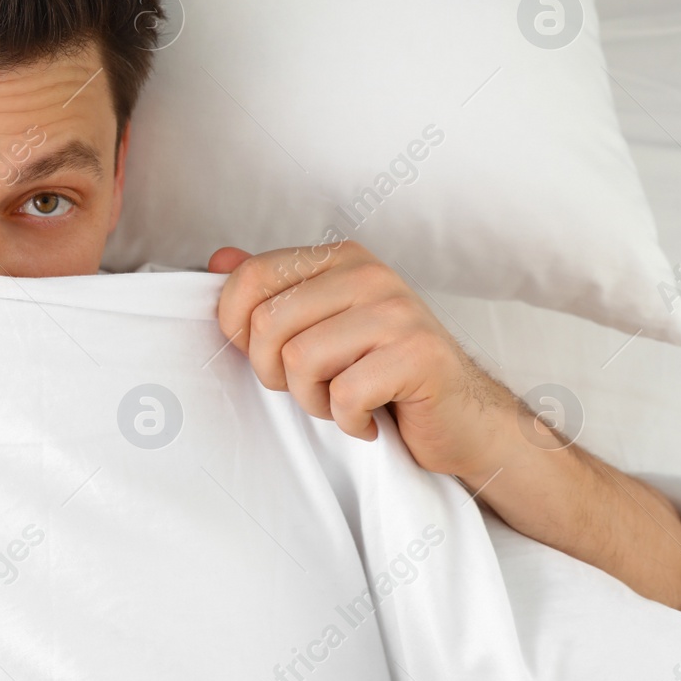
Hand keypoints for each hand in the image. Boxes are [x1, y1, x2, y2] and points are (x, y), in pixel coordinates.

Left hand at [208, 240, 515, 478]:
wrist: (462, 418)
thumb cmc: (382, 373)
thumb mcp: (320, 325)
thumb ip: (272, 290)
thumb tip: (218, 260)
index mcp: (341, 258)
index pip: (251, 277)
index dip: (236, 328)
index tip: (264, 356)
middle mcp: (370, 274)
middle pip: (268, 325)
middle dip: (275, 374)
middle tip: (313, 389)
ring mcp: (399, 312)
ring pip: (300, 361)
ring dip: (313, 401)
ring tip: (344, 402)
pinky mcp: (419, 356)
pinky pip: (344, 395)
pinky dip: (349, 422)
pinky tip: (372, 419)